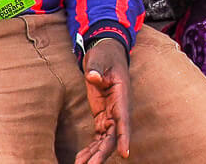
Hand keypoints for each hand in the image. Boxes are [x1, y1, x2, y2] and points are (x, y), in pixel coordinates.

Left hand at [76, 37, 130, 162]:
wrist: (106, 52)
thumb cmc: (106, 54)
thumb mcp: (101, 58)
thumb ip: (97, 67)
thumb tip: (93, 77)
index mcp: (121, 96)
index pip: (124, 120)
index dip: (124, 137)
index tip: (125, 153)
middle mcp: (118, 109)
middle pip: (112, 137)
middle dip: (102, 154)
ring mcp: (110, 114)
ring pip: (105, 141)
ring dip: (94, 155)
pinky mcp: (102, 117)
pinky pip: (98, 138)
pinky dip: (90, 149)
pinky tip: (80, 159)